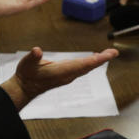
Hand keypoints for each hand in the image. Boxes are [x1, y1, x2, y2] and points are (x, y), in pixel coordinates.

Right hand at [1, 46, 118, 109]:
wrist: (24, 88)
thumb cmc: (26, 75)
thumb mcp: (27, 64)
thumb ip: (32, 57)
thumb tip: (37, 50)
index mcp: (61, 72)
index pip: (82, 65)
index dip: (95, 60)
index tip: (107, 55)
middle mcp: (67, 75)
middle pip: (88, 66)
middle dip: (102, 59)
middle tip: (114, 52)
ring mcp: (68, 76)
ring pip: (86, 68)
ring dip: (98, 60)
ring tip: (110, 53)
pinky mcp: (66, 75)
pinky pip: (82, 68)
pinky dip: (91, 62)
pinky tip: (96, 58)